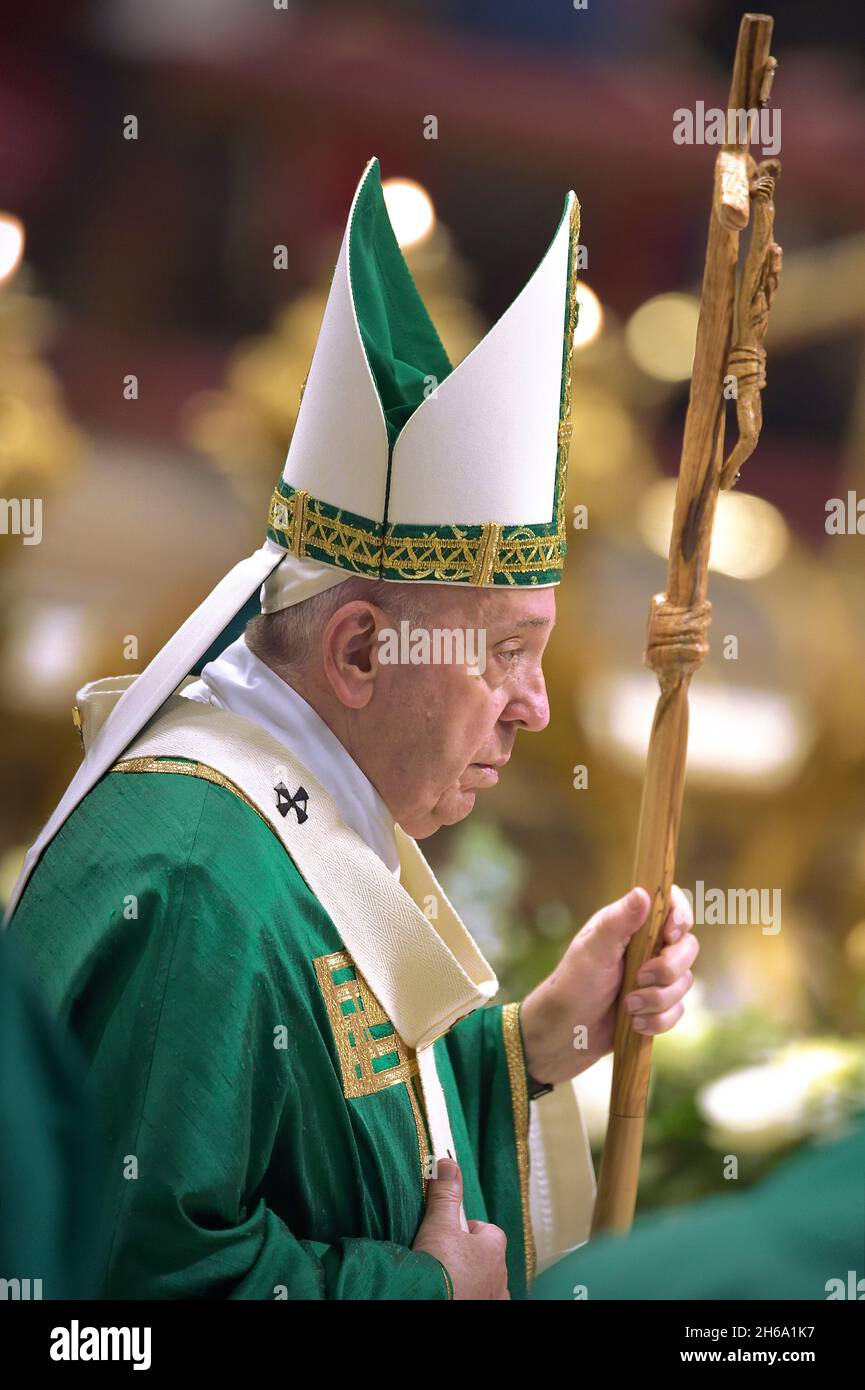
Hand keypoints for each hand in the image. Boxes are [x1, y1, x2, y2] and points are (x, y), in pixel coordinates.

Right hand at [412, 1158, 509, 1299]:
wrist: (429, 1303)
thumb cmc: (440, 1269)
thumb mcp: (438, 1225)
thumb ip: (445, 1195)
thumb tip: (448, 1163)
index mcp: (493, 1250)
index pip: (489, 1231)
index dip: (468, 1230)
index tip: (450, 1233)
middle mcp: (500, 1276)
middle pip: (487, 1257)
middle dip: (469, 1256)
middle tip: (444, 1257)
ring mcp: (494, 1298)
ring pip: (486, 1282)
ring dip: (472, 1279)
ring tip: (448, 1279)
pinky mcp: (486, 1310)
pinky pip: (483, 1299)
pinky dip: (471, 1295)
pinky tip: (454, 1294)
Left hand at [519, 884, 697, 1084]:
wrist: (565, 1035)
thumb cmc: (572, 985)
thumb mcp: (593, 950)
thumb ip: (619, 922)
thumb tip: (642, 892)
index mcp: (630, 926)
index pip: (671, 906)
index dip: (679, 918)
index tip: (668, 936)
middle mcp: (646, 948)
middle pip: (687, 947)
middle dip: (667, 969)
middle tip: (638, 979)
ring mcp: (653, 978)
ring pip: (684, 982)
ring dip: (657, 999)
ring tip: (628, 1006)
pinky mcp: (656, 1006)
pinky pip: (677, 1011)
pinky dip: (657, 1020)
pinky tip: (633, 1023)